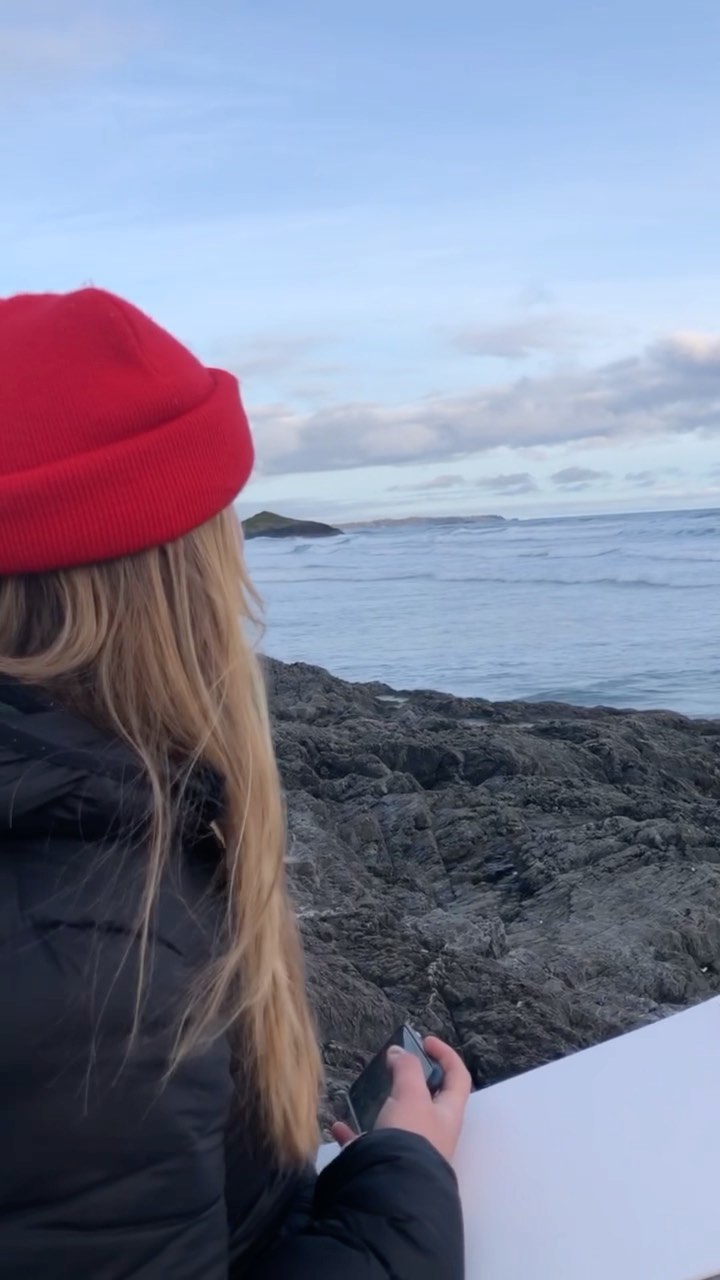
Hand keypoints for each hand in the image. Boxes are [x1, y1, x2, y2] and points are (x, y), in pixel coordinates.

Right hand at [331, 1036, 470, 1163]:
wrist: (393, 1191)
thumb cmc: (410, 1137)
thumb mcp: (410, 1094)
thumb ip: (406, 1068)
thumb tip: (399, 1052)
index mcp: (448, 1113)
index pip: (457, 1076)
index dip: (446, 1054)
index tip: (425, 1040)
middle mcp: (434, 1133)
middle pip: (428, 1099)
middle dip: (412, 1080)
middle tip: (393, 1066)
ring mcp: (411, 1150)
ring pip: (398, 1121)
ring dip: (383, 1106)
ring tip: (367, 1093)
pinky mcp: (387, 1165)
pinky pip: (370, 1144)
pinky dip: (354, 1134)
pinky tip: (339, 1126)